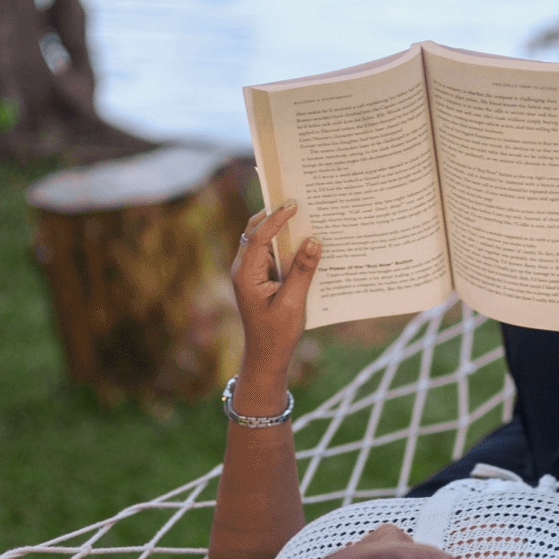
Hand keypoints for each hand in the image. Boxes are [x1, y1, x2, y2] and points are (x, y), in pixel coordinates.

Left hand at [231, 202, 320, 385]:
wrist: (266, 357)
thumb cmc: (277, 334)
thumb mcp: (293, 303)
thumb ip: (303, 270)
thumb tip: (314, 240)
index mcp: (246, 274)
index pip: (258, 237)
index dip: (276, 218)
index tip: (294, 204)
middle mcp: (244, 269)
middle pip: (256, 232)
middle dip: (276, 216)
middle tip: (299, 201)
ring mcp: (251, 273)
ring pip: (264, 241)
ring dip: (283, 230)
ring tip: (306, 217)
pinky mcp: (260, 278)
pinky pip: (272, 254)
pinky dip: (286, 246)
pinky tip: (305, 243)